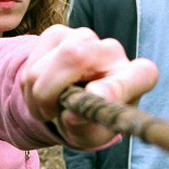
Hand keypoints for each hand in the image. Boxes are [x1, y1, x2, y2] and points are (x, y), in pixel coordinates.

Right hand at [21, 25, 157, 148]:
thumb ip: (86, 125)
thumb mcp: (91, 134)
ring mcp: (85, 37)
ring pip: (45, 63)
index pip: (139, 74)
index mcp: (139, 77)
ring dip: (37, 93)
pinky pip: (32, 61)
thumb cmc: (89, 121)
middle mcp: (113, 51)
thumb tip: (72, 115)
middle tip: (48, 112)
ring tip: (48, 107)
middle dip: (49, 90)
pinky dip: (28, 83)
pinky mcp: (57, 34)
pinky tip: (42, 90)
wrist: (71, 105)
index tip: (96, 95)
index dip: (115, 85)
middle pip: (75, 56)